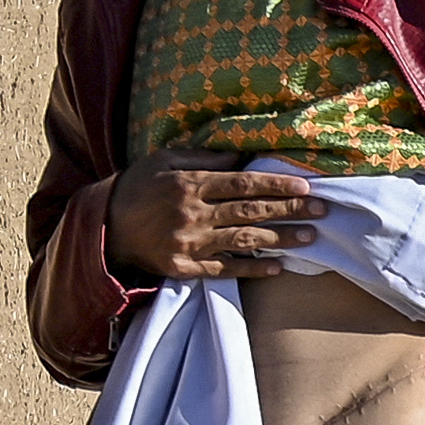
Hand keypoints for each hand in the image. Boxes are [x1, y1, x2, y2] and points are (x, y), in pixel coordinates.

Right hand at [106, 149, 318, 282]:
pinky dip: (252, 270)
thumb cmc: (137, 185)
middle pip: (251, 212)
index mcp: (190, 184)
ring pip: (243, 241)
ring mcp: (189, 243)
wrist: (102, 225)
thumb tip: (243, 155)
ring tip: (310, 238)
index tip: (306, 186)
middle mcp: (193, 214)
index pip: (243, 183)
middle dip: (290, 210)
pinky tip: (277, 268)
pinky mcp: (183, 267)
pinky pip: (224, 270)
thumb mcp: (165, 160)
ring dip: (280, 240)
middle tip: (322, 210)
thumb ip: (204, 158)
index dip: (277, 184)